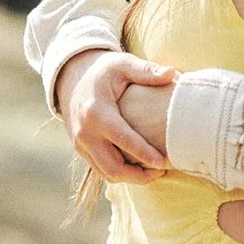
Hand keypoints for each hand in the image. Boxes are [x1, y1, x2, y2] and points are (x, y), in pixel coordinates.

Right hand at [55, 49, 175, 183]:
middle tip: (162, 171)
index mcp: (96, 112)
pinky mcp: (81, 149)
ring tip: (154, 172)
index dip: (143, 154)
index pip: (122, 139)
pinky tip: (138, 167)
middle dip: (139, 176)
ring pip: (106, 173)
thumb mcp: (123, 64)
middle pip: (113, 167)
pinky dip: (119, 173)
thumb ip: (147, 70)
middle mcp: (85, 132)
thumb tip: (171, 73)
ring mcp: (80, 143)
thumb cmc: (103, 70)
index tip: (163, 163)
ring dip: (130, 178)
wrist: (72, 77)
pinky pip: (100, 169)